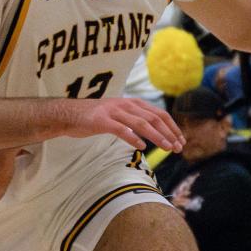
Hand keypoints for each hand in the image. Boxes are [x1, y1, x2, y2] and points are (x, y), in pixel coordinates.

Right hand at [66, 97, 183, 151]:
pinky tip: (141, 146)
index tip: (181, 140)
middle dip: (168, 133)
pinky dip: (132, 137)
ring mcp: (113, 112)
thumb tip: (156, 133)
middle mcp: (126, 104)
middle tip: (178, 148)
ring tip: (166, 147)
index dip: (172, 127)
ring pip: (141, 123)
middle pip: (153, 118)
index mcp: (133, 103)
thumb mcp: (120, 115)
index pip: (159, 113)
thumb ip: (136, 120)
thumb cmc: (96, 118)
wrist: (70, 114)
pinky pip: (120, 129)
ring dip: (156, 136)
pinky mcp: (101, 121)